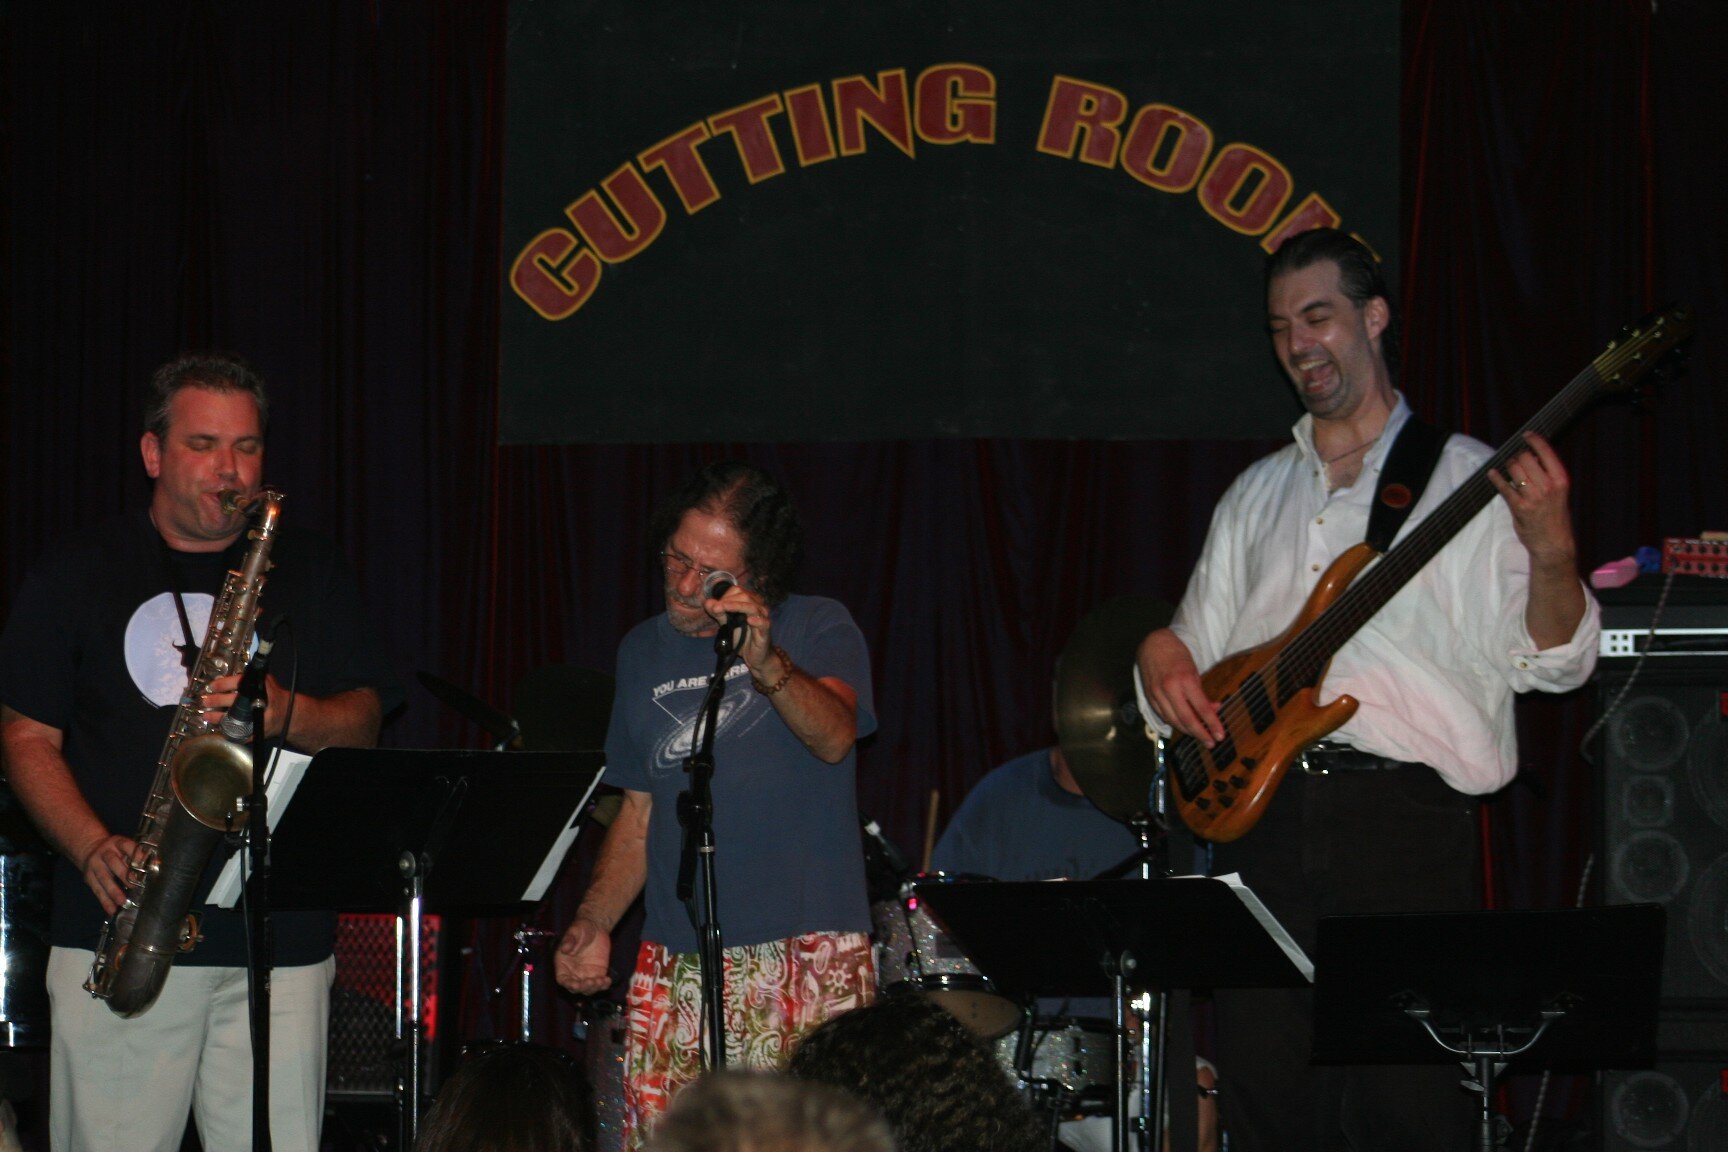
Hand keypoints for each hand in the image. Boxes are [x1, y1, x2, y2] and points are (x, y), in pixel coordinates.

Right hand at [78, 832, 136, 915]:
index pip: (127, 845)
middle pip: (113, 863)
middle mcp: (105, 852)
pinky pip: (96, 890)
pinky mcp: (89, 877)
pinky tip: (112, 909)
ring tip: (123, 901)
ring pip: (104, 878)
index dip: (136, 855)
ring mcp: (95, 865)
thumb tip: (156, 865)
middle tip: (135, 885)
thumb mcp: (125, 847)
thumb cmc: (116, 850)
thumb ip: (137, 855)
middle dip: (124, 874)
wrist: (89, 848)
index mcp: (117, 843)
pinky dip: (104, 901)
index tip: (144, 865)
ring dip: (113, 891)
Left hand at [200, 671, 283, 736]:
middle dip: (217, 701)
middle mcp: (260, 702)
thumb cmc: (273, 695)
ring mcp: (258, 718)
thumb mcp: (263, 681)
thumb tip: (220, 679)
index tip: (212, 686)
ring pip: (233, 718)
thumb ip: (244, 680)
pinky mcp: (256, 731)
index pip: (240, 682)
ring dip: (217, 717)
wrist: (288, 714)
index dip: (224, 684)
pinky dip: (228, 730)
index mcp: (261, 687)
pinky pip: (238, 732)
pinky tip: (219, 727)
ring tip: (206, 716)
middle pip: (234, 701)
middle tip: (206, 701)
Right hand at [555, 914, 613, 994]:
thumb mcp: (574, 932)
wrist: (596, 926)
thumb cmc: (581, 928)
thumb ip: (568, 940)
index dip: (568, 984)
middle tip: (590, 982)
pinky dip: (603, 985)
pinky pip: (600, 984)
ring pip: (588, 989)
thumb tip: (564, 949)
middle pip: (576, 988)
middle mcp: (574, 972)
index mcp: (563, 965)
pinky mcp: (598, 973)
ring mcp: (586, 974)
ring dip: (594, 988)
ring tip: (601, 981)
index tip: (575, 984)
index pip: (563, 980)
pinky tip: (607, 980)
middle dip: (583, 988)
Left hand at [706, 584, 773, 667]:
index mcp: (748, 602)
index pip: (737, 591)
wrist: (755, 655)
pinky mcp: (766, 630)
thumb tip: (708, 603)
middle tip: (715, 608)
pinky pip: (763, 622)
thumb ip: (718, 614)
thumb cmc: (743, 638)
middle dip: (728, 601)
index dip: (725, 596)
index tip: (714, 606)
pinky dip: (756, 620)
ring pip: (752, 607)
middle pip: (744, 596)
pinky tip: (749, 620)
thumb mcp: (727, 625)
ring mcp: (763, 617)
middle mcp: (757, 606)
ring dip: (736, 606)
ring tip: (723, 608)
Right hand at [1137, 628, 1223, 746]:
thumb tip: (1215, 710)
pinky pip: (1163, 715)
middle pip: (1186, 719)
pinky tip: (1183, 726)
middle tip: (1211, 743)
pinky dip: (1174, 723)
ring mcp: (1157, 694)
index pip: (1201, 708)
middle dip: (1200, 734)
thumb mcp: (1194, 671)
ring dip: (1188, 731)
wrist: (1153, 644)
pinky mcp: (1150, 697)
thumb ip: (1201, 693)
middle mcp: (1169, 689)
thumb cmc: (1177, 655)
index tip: (1220, 735)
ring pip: (1173, 720)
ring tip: (1199, 736)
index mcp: (1185, 680)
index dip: (1212, 724)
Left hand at [1488, 432, 1577, 568]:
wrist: (1553, 543)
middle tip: (1517, 461)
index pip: (1546, 451)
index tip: (1526, 434)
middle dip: (1518, 457)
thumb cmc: (1555, 515)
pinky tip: (1491, 473)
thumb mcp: (1558, 492)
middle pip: (1525, 458)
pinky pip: (1504, 487)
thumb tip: (1531, 455)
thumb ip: (1547, 475)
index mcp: (1561, 479)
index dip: (1534, 439)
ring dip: (1508, 467)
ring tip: (1509, 470)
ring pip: (1514, 468)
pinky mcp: (1519, 507)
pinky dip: (1496, 478)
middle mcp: (1548, 486)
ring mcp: (1533, 497)